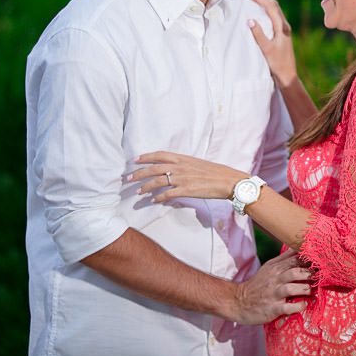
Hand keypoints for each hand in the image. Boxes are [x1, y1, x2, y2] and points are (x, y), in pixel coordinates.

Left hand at [130, 151, 248, 202]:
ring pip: (157, 182)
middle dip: (139, 173)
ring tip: (138, 191)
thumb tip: (174, 169)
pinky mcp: (186, 190)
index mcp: (183, 158)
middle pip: (154, 168)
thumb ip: (184, 165)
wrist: (228, 180)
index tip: (135, 159)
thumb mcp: (197, 164)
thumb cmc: (215, 172)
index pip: (160, 155)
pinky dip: (159, 198)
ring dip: (145, 187)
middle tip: (127, 179)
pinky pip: (167, 194)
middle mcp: (180, 166)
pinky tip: (154, 201)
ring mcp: (182, 178)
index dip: (146, 157)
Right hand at [232, 248, 311, 324]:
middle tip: (318, 278)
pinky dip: (298, 306)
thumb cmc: (258, 284)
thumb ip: (283, 258)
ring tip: (310, 291)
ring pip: (291, 288)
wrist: (238, 302)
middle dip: (309, 274)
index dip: (308, 260)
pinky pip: (288, 307)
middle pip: (295, 272)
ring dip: (305, 289)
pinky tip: (303, 305)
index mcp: (275, 268)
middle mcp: (274, 279)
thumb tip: (297, 246)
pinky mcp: (272, 309)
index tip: (319, 262)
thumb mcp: (268, 267)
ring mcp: (273, 294)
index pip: (294, 259)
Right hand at [247, 0, 297, 86]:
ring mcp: (283, 29)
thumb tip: (250, 20)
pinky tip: (258, 9)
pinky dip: (264, 9)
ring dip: (263, 0)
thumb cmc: (278, 64)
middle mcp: (284, 26)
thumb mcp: (267, 50)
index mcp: (282, 27)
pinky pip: (272, 16)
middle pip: (273, 4)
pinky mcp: (281, 33)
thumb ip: (259, 35)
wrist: (288, 76)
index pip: (271, 6)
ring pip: (274, 9)